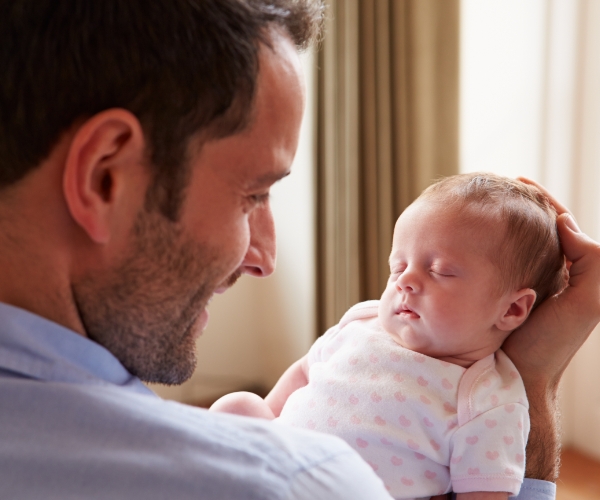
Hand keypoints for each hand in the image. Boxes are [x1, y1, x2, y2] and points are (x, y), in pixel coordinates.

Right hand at [502, 178, 599, 479]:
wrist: (517, 377)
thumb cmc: (552, 344)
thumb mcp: (588, 302)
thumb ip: (592, 261)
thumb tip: (564, 223)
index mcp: (567, 272)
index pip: (558, 225)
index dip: (542, 200)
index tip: (519, 179)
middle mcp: (541, 274)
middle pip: (530, 229)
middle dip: (514, 206)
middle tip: (493, 187)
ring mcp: (513, 282)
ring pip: (505, 243)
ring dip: (493, 222)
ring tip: (476, 203)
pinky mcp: (489, 291)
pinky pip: (485, 260)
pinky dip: (477, 244)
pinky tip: (464, 234)